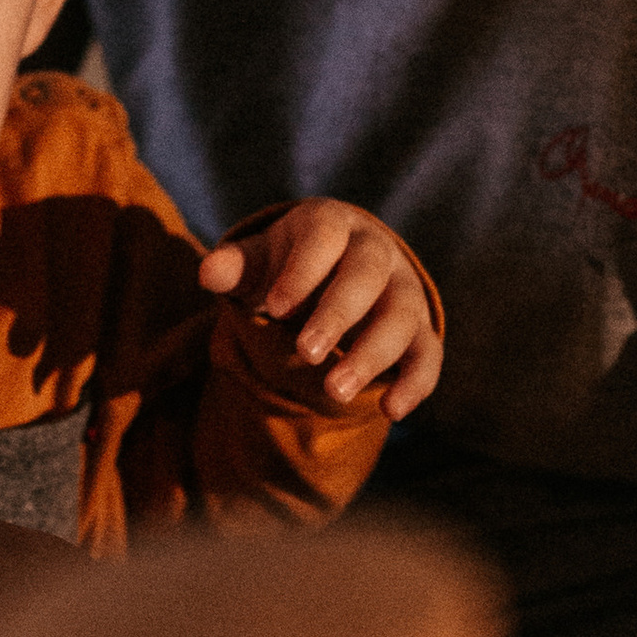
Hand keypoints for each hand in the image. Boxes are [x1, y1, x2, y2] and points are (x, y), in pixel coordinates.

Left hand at [197, 203, 441, 418]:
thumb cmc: (290, 267)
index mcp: (332, 225)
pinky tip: (391, 410)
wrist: (337, 273)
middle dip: (338, 314)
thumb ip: (235, 267)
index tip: (275, 308)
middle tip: (306, 354)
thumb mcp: (260, 262)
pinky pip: (428, 354)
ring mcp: (403, 291)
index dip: (303, 271)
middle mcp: (376, 252)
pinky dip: (415, 382)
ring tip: (336, 392)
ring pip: (402, 316)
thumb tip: (209, 272)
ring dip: (372, 354)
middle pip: (367, 275)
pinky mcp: (420, 331)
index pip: (324, 237)